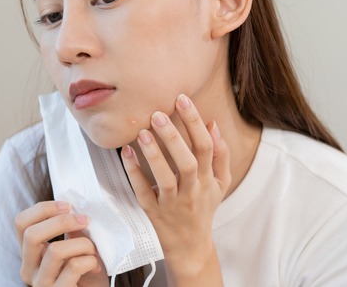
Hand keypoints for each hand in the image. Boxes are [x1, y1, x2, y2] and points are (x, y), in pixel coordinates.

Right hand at [14, 201, 107, 286]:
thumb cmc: (85, 272)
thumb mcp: (73, 247)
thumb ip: (68, 230)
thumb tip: (73, 209)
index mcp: (29, 253)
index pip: (21, 223)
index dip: (43, 209)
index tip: (68, 206)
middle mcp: (29, 269)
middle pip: (31, 234)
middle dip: (62, 222)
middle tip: (84, 220)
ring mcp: (41, 284)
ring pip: (55, 250)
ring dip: (83, 244)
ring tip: (93, 250)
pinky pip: (74, 266)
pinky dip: (90, 260)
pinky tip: (95, 266)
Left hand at [120, 94, 230, 284]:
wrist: (191, 247)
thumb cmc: (204, 207)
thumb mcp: (221, 183)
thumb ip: (221, 154)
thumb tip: (213, 124)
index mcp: (209, 180)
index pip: (206, 147)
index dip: (195, 122)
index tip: (182, 99)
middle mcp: (192, 191)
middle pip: (188, 163)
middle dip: (174, 138)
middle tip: (158, 113)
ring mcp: (172, 204)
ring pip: (165, 179)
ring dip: (154, 155)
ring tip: (142, 132)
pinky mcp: (153, 213)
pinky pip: (143, 193)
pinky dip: (134, 173)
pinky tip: (126, 153)